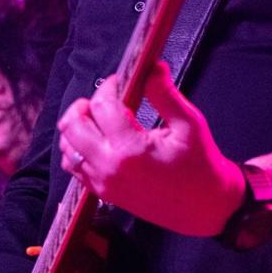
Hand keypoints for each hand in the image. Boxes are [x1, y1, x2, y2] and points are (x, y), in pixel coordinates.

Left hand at [57, 61, 243, 236]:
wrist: (204, 207)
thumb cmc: (200, 163)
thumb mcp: (190, 124)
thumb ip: (165, 94)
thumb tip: (151, 66)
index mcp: (129, 149)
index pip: (102, 106)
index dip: (109, 86)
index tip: (121, 80)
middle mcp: (108, 167)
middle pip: (72, 125)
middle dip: (85, 104)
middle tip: (108, 98)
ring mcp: (102, 183)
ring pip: (67, 146)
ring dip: (79, 126)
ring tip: (102, 118)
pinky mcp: (102, 192)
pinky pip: (74, 166)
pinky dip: (78, 147)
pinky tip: (100, 139)